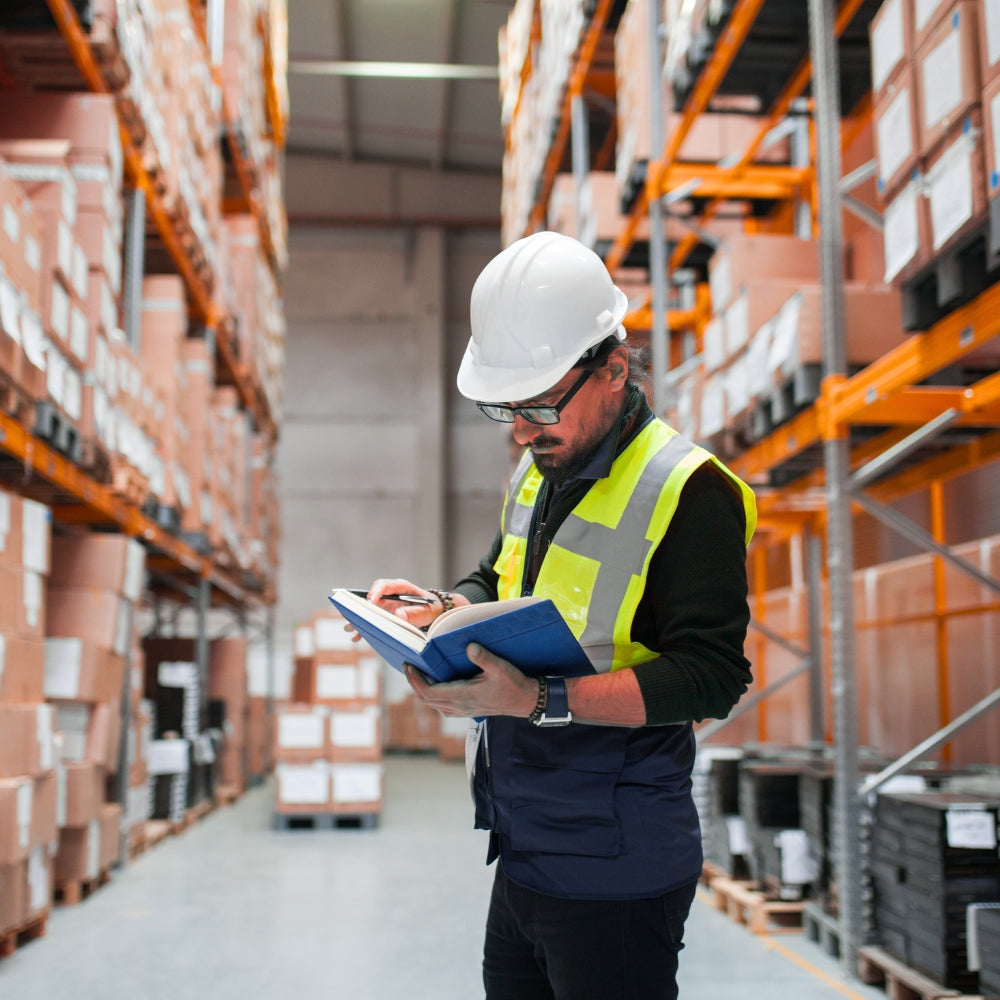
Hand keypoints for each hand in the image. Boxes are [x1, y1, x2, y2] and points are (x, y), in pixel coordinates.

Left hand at [404, 642, 538, 718]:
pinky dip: (433, 697)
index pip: (429, 692)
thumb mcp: (500, 667)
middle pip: (427, 699)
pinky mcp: (467, 710)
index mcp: (463, 696)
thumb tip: (469, 646)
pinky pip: (443, 707)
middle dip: (415, 683)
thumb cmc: (513, 684)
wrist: (525, 701)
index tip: (409, 666)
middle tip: (409, 666)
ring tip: (419, 674)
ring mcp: (463, 710)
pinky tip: (436, 686)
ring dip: (423, 690)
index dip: (416, 680)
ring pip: (434, 704)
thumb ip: (483, 657)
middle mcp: (460, 706)